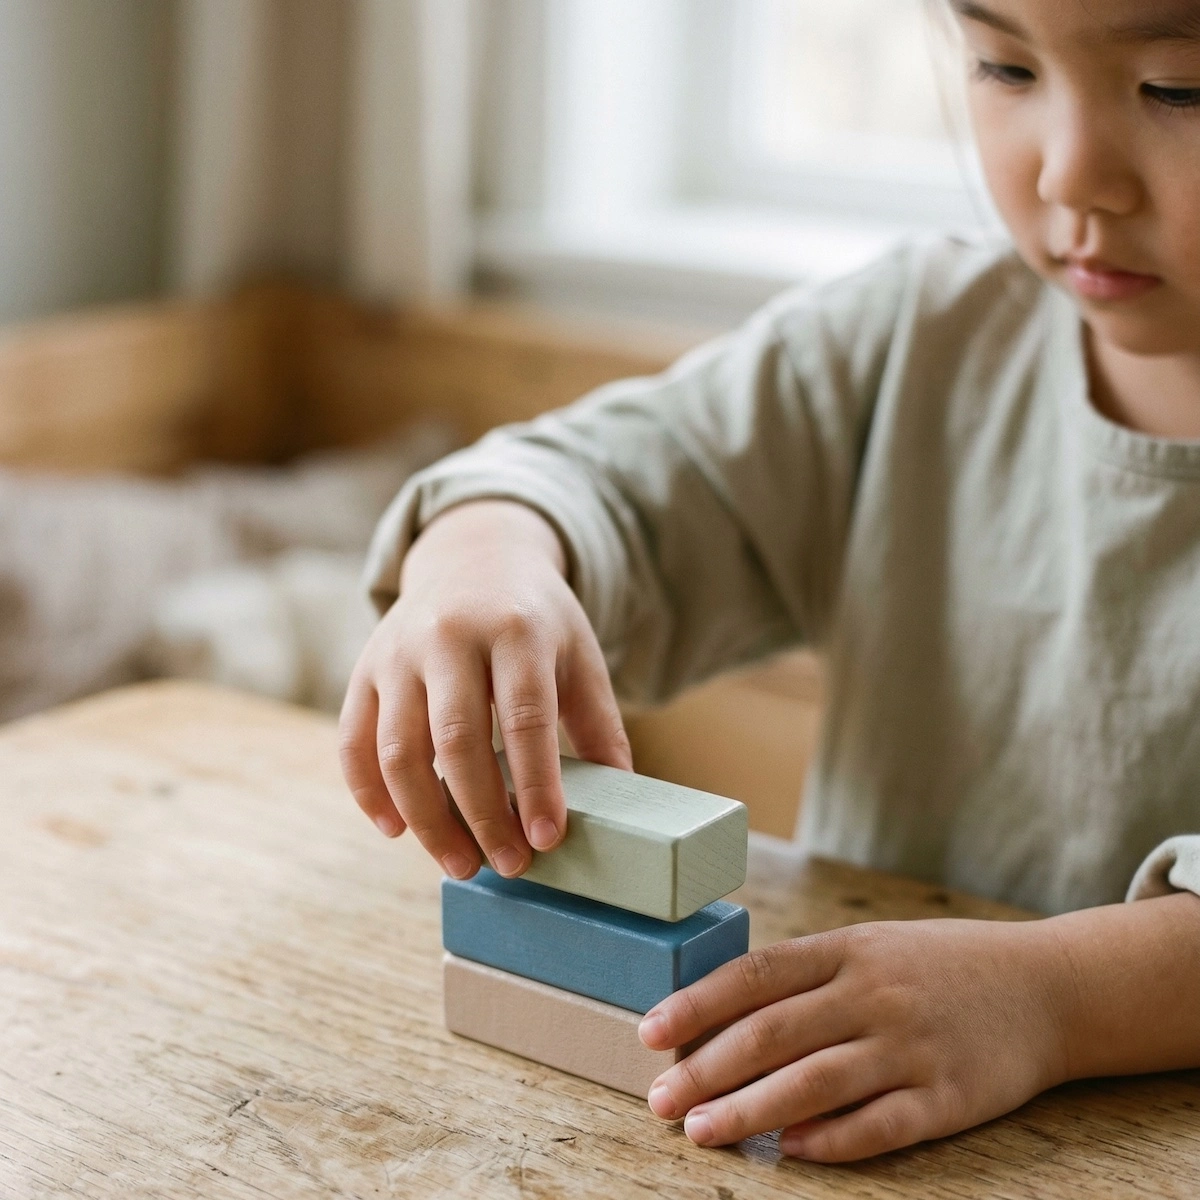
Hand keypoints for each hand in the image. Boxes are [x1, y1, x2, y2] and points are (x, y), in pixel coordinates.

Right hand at [339, 499, 631, 879]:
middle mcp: (450, 637)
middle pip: (458, 741)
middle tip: (508, 865)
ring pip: (399, 751)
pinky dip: (369, 794)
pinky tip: (396, 830)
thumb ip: (599, 724)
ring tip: (460, 864)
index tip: (547, 839)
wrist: (473, 557)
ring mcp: (399, 653)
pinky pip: (354, 742)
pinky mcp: (365, 671)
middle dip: (482, 814)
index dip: (536, 785)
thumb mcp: (578, 654)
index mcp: (516, 631)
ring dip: (427, 819)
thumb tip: (622, 799)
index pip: (526, 717)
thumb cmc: (534, 619)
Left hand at [638, 916, 1071, 1161]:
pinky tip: (789, 1153)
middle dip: (706, 1068)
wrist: (1044, 986)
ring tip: (701, 1130)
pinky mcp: (947, 1097)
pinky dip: (830, 1141)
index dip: (697, 1003)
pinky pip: (879, 1125)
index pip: (756, 974)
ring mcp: (911, 1045)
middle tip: (659, 1100)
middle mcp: (873, 993)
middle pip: (773, 1033)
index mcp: (848, 949)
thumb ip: (806, 975)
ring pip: (814, 1083)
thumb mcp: (870, 946)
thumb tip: (722, 1017)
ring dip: (750, 1110)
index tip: (649, 1032)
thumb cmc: (936, 966)